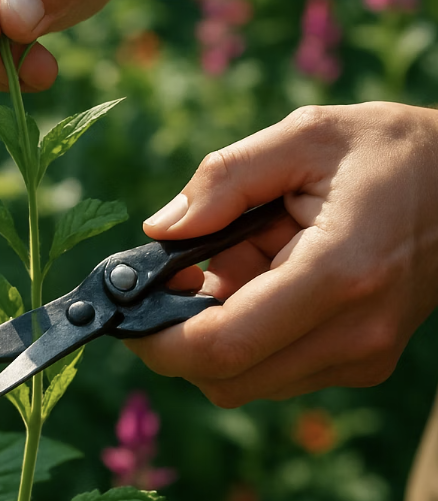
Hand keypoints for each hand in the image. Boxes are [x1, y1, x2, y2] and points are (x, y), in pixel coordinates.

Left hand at [129, 101, 437, 405]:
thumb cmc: (389, 150)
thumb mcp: (303, 136)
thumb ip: (224, 179)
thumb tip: (161, 229)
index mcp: (338, 273)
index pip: (223, 345)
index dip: (158, 336)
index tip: (126, 301)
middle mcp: (354, 333)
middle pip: (226, 377)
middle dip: (178, 332)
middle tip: (175, 267)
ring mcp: (362, 355)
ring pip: (248, 378)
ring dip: (214, 328)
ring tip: (236, 251)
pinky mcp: (362, 359)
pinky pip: (277, 365)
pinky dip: (247, 329)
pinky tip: (263, 268)